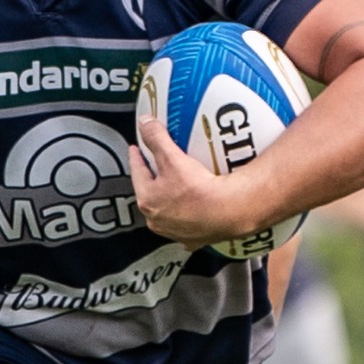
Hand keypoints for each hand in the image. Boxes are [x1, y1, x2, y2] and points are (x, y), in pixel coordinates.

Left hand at [129, 118, 253, 249]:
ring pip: (168, 211)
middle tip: (156, 167)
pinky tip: (196, 209)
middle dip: (152, 180)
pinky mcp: (194, 239)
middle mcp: (158, 220)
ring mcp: (176, 232)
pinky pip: (188, 224)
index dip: (136, 158)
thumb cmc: (197, 190)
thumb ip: (156, 138)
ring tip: (177, 187)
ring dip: (169, 200)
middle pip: (151, 194)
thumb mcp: (172, 158)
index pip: (137, 173)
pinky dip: (189, 216)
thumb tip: (145, 123)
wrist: (228, 213)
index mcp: (147, 200)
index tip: (136, 149)